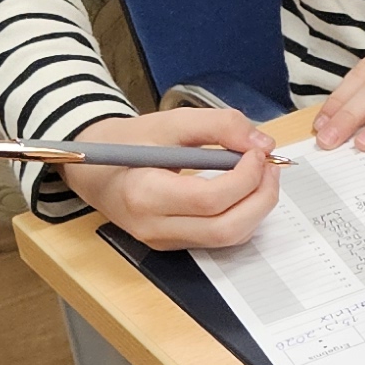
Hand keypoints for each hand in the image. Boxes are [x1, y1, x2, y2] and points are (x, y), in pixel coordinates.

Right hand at [68, 103, 279, 248]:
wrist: (95, 168)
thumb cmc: (130, 142)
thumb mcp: (170, 121)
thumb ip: (219, 125)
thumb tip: (262, 145)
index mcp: (144, 195)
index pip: (210, 200)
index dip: (245, 176)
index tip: (257, 152)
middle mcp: (154, 227)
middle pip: (225, 228)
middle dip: (261, 197)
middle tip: (270, 166)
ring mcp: (164, 241)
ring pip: (228, 238)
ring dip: (256, 207)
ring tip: (261, 174)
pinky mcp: (174, 243)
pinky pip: (219, 238)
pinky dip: (242, 215)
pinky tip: (244, 189)